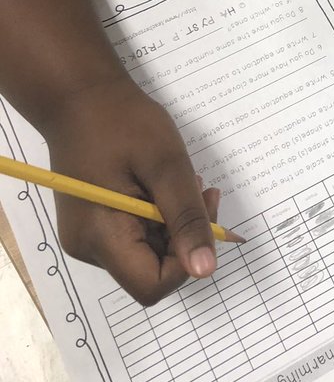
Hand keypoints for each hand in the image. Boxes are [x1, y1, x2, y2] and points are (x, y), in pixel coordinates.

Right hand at [47, 76, 219, 304]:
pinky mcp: (92, 224)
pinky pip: (132, 237)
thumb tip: (205, 270)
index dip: (186, 260)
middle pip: (149, 271)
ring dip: (172, 225)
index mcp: (101, 236)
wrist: (80, 96)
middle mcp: (88, 248)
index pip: (152, 285)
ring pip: (144, 254)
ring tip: (177, 182)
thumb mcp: (166, 165)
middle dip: (183, 237)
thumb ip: (186, 219)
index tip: (202, 212)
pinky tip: (159, 186)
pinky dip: (155, 218)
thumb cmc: (122, 122)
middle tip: (198, 190)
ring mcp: (87, 237)